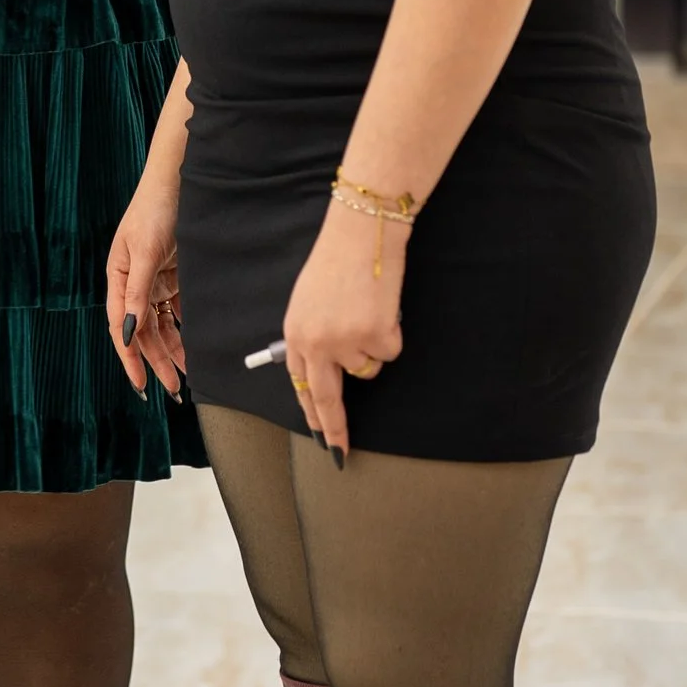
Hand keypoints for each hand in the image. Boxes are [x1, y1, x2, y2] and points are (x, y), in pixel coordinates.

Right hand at [106, 170, 185, 399]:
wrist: (177, 180)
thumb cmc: (154, 210)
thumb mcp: (144, 252)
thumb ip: (136, 293)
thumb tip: (127, 332)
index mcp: (118, 279)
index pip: (121, 329)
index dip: (130, 359)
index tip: (142, 384)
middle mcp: (133, 283)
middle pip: (142, 332)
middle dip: (156, 361)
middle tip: (172, 389)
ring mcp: (152, 279)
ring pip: (160, 324)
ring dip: (172, 348)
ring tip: (187, 373)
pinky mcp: (171, 275)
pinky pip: (175, 309)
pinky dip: (183, 328)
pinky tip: (194, 344)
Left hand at [280, 200, 406, 456]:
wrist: (361, 234)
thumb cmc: (338, 261)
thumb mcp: (309, 301)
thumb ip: (312, 335)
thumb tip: (324, 366)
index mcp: (295, 334)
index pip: (300, 384)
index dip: (311, 410)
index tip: (319, 434)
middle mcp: (316, 344)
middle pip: (326, 398)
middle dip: (335, 428)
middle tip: (339, 452)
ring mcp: (346, 344)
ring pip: (368, 367)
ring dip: (373, 345)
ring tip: (368, 309)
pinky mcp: (376, 338)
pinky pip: (390, 350)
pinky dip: (392, 332)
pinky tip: (382, 307)